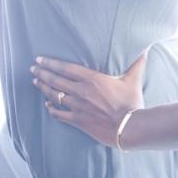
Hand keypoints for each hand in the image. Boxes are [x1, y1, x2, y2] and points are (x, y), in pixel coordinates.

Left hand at [30, 52, 147, 146]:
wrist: (130, 127)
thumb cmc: (132, 102)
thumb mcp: (133, 80)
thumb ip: (136, 64)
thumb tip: (145, 51)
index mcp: (92, 79)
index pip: (65, 68)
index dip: (50, 63)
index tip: (40, 59)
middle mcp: (81, 91)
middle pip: (56, 80)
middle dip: (42, 73)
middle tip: (33, 68)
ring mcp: (78, 107)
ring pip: (54, 96)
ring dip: (43, 88)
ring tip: (35, 82)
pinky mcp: (79, 121)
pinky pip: (60, 114)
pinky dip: (51, 109)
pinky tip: (46, 106)